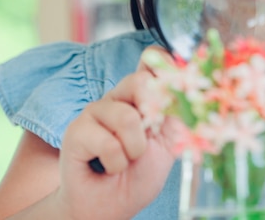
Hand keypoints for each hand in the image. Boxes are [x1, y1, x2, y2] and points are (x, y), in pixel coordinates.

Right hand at [57, 47, 177, 219]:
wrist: (110, 206)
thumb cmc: (138, 175)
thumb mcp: (169, 142)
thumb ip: (178, 113)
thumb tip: (187, 85)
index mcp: (141, 95)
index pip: (153, 59)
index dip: (167, 70)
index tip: (174, 98)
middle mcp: (117, 96)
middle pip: (141, 81)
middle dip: (152, 118)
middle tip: (146, 143)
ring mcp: (95, 110)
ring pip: (127, 117)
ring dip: (134, 150)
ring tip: (126, 160)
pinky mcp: (76, 130)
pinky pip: (108, 142)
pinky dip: (115, 163)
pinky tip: (108, 167)